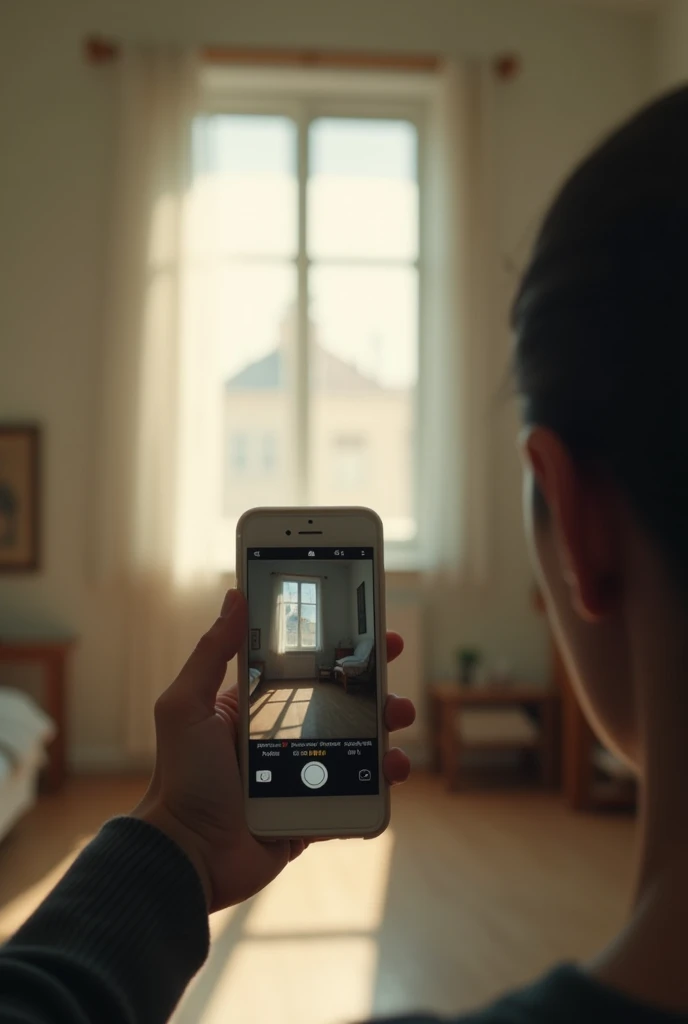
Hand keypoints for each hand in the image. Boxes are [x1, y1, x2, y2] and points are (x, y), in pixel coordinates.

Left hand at [132, 589, 415, 911]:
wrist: (188, 855)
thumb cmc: (181, 778)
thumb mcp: (186, 705)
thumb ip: (211, 652)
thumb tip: (234, 595)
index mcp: (254, 708)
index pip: (306, 669)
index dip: (340, 652)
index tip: (374, 634)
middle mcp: (281, 738)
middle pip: (341, 707)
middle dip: (374, 693)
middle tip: (393, 684)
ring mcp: (301, 777)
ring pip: (357, 748)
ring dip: (385, 736)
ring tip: (396, 728)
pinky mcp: (313, 813)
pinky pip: (356, 795)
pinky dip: (379, 785)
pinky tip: (391, 772)